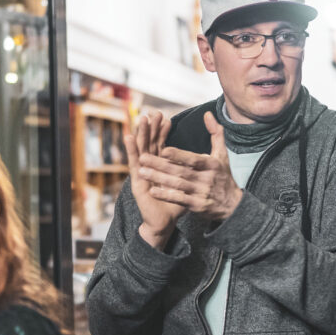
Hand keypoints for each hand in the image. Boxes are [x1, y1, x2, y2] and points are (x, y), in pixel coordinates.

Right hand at [124, 110, 182, 247]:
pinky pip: (133, 162)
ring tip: (142, 119)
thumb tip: (206, 159)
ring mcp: (142, 173)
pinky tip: (129, 137)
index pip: (162, 145)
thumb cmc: (176, 204)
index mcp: (162, 167)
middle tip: (154, 112)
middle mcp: (151, 168)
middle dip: (152, 128)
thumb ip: (195, 171)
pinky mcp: (136, 180)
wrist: (165, 222)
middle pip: (150, 144)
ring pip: (141, 149)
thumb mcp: (189, 184)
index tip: (166, 118)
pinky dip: (131, 149)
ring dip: (141, 133)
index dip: (163, 132)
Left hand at [138, 113, 243, 223]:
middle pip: (181, 172)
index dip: (179, 155)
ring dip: (159, 179)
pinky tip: (152, 190)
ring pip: (177, 185)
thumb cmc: (222, 175)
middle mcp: (207, 179)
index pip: (194, 159)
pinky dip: (166, 195)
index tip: (163, 150)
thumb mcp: (222, 154)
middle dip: (160, 165)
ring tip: (141, 172)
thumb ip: (215, 133)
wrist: (231, 204)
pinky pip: (179, 200)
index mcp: (212, 165)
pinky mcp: (197, 206)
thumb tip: (207, 114)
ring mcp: (201, 194)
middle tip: (142, 158)